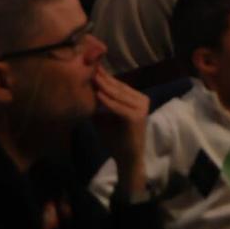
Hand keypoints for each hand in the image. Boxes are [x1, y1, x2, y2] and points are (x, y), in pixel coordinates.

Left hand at [93, 68, 150, 193]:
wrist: (128, 160)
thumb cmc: (117, 141)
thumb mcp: (107, 120)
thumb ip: (101, 106)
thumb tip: (87, 92)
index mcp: (137, 99)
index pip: (119, 86)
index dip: (106, 78)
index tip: (93, 69)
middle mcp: (142, 100)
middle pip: (119, 88)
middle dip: (104, 78)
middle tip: (91, 68)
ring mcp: (140, 108)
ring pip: (118, 95)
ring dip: (104, 86)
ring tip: (92, 77)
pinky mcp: (135, 117)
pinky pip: (118, 107)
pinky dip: (107, 101)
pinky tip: (98, 94)